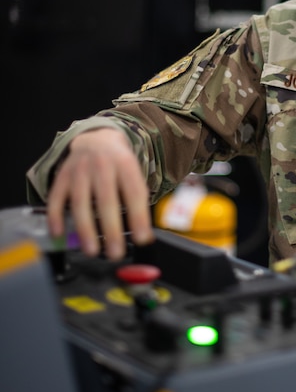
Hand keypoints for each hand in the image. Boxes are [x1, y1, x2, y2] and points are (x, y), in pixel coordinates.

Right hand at [47, 128, 153, 259]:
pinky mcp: (62, 176)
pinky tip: (59, 234)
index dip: (139, 217)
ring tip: (92, 250)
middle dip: (111, 229)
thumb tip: (144, 235)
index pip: (134, 193)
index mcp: (125, 164)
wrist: (97, 138)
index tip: (142, 239)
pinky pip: (56, 198)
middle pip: (106, 200)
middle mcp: (102, 165)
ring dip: (85, 229)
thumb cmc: (119, 164)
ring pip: (80, 202)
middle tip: (116, 253)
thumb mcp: (134, 173)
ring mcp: (79, 170)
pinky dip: (55, 217)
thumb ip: (138, 199)